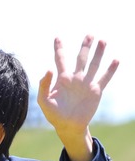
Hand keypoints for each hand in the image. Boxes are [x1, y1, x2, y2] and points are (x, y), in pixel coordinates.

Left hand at [38, 36, 118, 160]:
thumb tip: (49, 68)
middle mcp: (75, 78)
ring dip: (98, 53)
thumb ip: (44, 85)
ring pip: (94, 64)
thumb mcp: (44, 100)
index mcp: (62, 79)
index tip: (57, 37)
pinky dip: (110, 69)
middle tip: (90, 34)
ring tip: (103, 41)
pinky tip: (116, 60)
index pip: (60, 59)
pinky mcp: (96, 91)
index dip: (59, 48)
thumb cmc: (54, 114)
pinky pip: (104, 78)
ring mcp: (86, 83)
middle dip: (85, 47)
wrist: (68, 126)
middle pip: (81, 58)